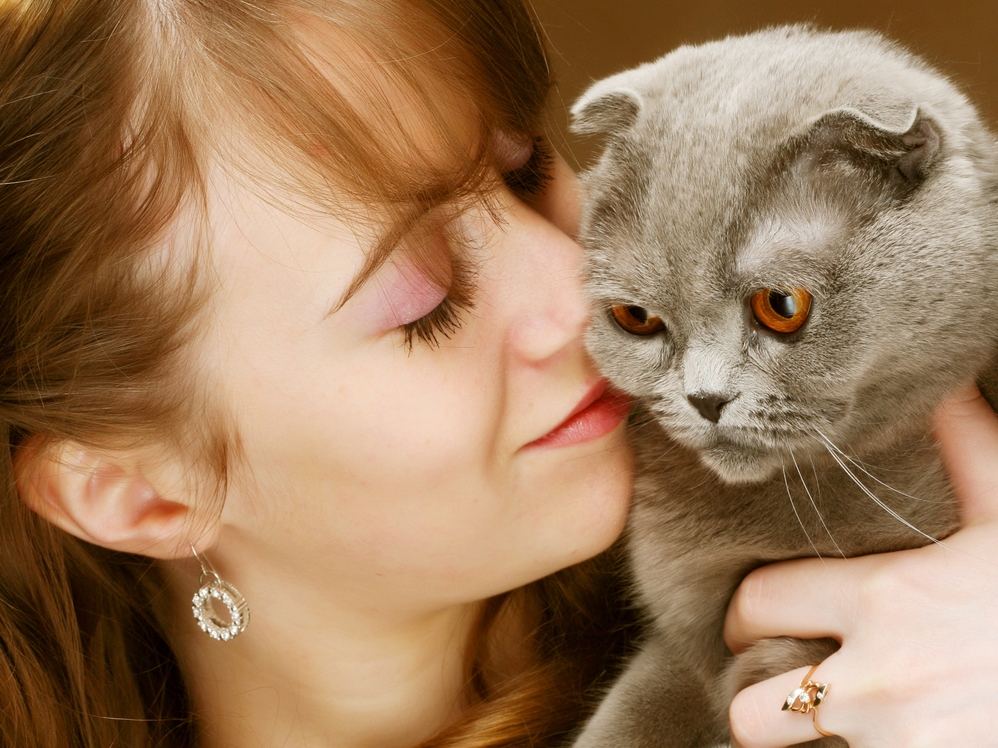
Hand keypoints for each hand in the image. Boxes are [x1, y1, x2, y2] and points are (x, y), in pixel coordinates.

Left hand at [723, 386, 997, 746]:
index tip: (756, 618)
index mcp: (884, 600)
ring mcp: (895, 742)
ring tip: (833, 717)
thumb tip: (941, 386)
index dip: (745, 613)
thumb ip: (968, 450)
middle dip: (757, 696)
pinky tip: (890, 734)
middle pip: (751, 707)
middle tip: (780, 680)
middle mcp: (874, 680)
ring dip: (804, 739)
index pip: (758, 602)